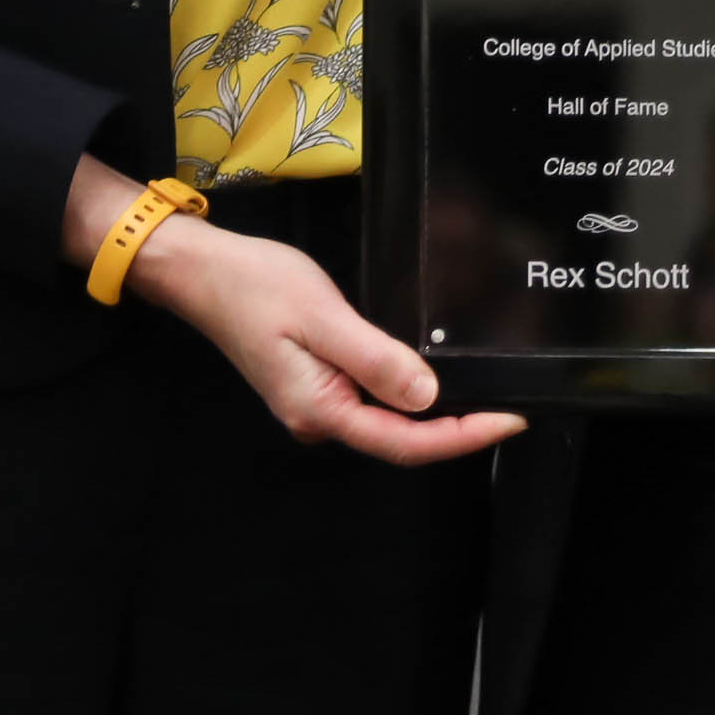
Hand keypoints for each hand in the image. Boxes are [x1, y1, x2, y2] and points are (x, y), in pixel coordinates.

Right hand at [126, 213, 525, 466]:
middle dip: (458, 431)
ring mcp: (315, 404)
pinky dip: (410, 395)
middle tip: (511, 410)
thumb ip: (376, 359)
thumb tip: (426, 396)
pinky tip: (434, 380)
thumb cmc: (255, 287)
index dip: (463, 436)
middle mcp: (318, 419)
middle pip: (401, 441)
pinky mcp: (316, 385)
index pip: (406, 442)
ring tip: (486, 399)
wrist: (203, 271)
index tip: (510, 421)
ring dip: (437, 417)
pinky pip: (373, 402)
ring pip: (388, 424)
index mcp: (320, 410)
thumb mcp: (324, 317)